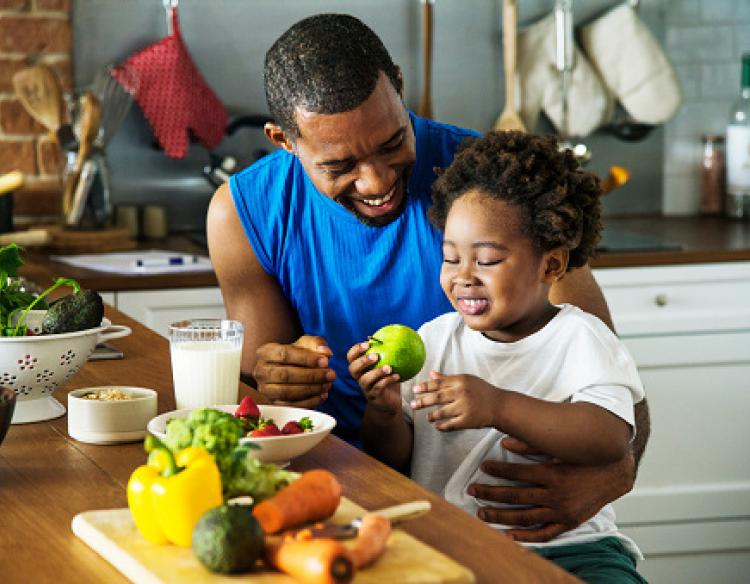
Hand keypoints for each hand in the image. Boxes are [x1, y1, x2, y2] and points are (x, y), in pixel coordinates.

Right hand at [253, 335, 335, 407]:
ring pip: (286, 392)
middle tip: (331, 375)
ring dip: (310, 390)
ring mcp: (265, 389)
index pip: (285, 354)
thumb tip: (325, 352)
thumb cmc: (296, 354)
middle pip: (285, 375)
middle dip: (311, 376)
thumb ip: (316, 344)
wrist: (285, 369)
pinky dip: (309, 402)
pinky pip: (290, 406)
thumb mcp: (305, 343)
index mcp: (265, 352)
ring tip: (327, 385)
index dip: (306, 358)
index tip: (325, 361)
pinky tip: (323, 396)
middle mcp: (261, 371)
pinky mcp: (272, 403)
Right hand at [347, 341, 400, 414]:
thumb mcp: (387, 365)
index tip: (367, 343)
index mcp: (360, 368)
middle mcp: (359, 377)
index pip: (351, 357)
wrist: (389, 402)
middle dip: (362, 361)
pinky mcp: (374, 397)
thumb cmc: (387, 380)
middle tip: (375, 355)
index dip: (356, 350)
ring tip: (389, 368)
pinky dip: (387, 381)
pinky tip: (397, 376)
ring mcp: (365, 388)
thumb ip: (387, 353)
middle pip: (353, 369)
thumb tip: (393, 334)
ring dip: (376, 373)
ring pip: (365, 380)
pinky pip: (378, 388)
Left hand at [410, 371, 497, 430]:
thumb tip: (431, 374)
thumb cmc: (482, 391)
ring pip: (442, 412)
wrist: (500, 406)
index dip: (424, 386)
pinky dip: (442, 426)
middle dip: (423, 401)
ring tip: (427, 417)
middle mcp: (462, 393)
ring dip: (432, 415)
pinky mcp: (468, 420)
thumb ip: (448, 378)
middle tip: (412, 404)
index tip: (414, 389)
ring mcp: (465, 407)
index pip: (438, 383)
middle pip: (437, 397)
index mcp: (461, 381)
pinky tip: (437, 426)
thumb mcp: (467, 380)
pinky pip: (451, 425)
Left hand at [468, 436, 635, 541]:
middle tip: (472, 490)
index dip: (498, 469)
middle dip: (491, 493)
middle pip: (516, 496)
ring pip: (525, 517)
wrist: (614, 473)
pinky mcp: (569, 522)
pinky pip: (545, 533)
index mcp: (553, 473)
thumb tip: (506, 440)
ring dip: (501, 516)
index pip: (518, 473)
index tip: (483, 466)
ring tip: (482, 512)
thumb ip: (533, 444)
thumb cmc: (584, 457)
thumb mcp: (560, 447)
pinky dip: (527, 537)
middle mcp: (556, 494)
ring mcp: (562, 511)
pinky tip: (509, 534)